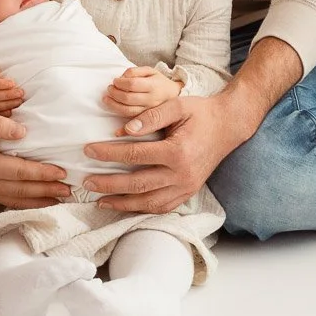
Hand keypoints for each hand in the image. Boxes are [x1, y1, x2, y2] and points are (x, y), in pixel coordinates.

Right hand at [0, 107, 70, 208]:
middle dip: (46, 190)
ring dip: (39, 201)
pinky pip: (8, 200)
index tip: (61, 172)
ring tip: (60, 200)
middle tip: (68, 189)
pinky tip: (39, 202)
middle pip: (22, 191)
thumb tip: (24, 133)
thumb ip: (1, 125)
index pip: (21, 172)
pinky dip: (26, 203)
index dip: (42, 173)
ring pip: (16, 200)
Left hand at [80, 91, 254, 213]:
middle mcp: (182, 174)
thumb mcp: (176, 105)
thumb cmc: (201, 113)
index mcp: (178, 151)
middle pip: (137, 185)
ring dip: (122, 203)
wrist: (229, 126)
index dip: (109, 154)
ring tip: (100, 200)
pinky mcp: (189, 192)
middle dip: (108, 185)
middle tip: (86, 182)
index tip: (89, 150)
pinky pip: (162, 207)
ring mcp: (187, 187)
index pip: (135, 155)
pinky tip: (125, 205)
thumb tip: (124, 130)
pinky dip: (142, 209)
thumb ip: (150, 116)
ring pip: (148, 203)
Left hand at [102, 65, 181, 116]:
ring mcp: (149, 112)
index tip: (115, 80)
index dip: (120, 82)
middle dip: (115, 93)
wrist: (173, 96)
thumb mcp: (150, 71)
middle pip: (128, 98)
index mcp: (153, 86)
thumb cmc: (158, 81)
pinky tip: (114, 122)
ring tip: (107, 98)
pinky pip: (131, 123)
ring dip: (113, 105)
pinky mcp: (146, 120)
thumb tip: (122, 78)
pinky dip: (121, 124)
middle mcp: (152, 100)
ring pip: (128, 111)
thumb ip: (135, 71)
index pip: (132, 84)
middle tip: (109, 88)